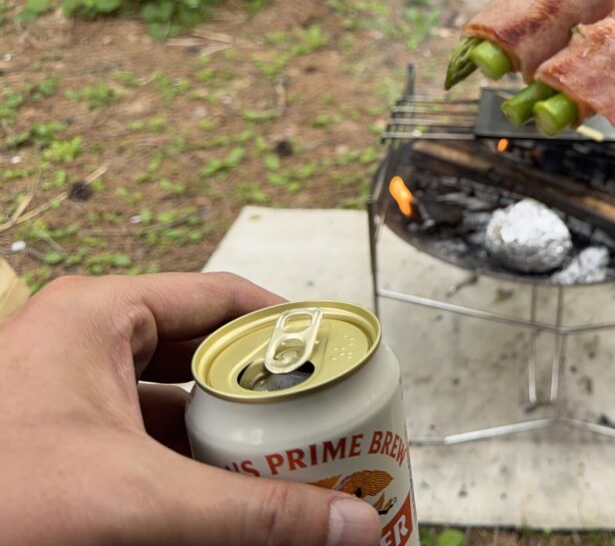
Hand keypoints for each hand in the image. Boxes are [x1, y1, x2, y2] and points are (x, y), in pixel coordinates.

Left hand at [0, 272, 381, 545]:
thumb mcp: (140, 498)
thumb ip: (252, 513)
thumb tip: (346, 527)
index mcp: (100, 315)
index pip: (223, 297)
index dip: (286, 326)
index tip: (331, 360)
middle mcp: (84, 342)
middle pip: (204, 348)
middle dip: (263, 387)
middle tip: (316, 414)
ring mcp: (68, 391)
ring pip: (175, 396)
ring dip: (227, 427)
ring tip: (283, 452)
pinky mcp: (60, 439)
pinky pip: (145, 435)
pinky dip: (187, 459)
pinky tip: (223, 489)